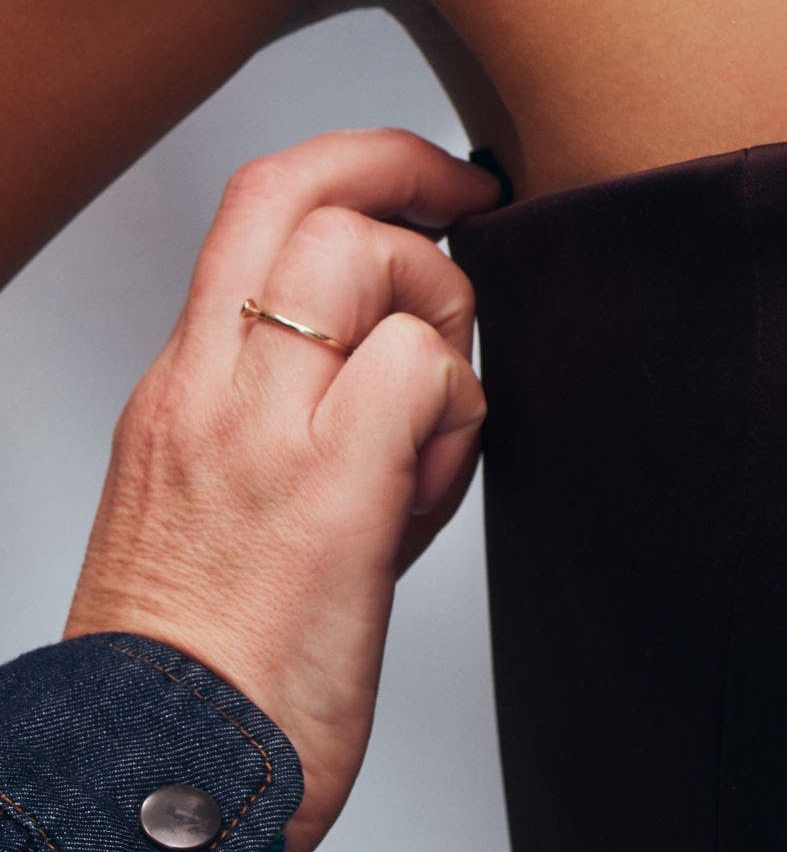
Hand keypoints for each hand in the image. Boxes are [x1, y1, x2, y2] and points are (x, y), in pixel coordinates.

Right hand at [65, 127, 500, 850]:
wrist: (155, 790)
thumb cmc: (205, 668)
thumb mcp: (218, 503)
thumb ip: (290, 413)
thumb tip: (404, 356)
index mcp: (182, 391)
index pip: (257, 206)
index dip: (360, 158)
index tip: (431, 180)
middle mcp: (209, 393)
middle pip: (310, 197)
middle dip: (412, 178)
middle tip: (470, 225)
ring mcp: (264, 437)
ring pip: (369, 258)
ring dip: (439, 307)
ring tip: (434, 413)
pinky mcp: (328, 495)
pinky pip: (422, 372)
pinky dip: (457, 402)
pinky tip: (434, 476)